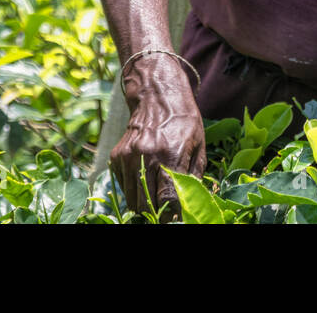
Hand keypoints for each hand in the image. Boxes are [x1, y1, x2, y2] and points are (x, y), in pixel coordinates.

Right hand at [111, 54, 206, 220]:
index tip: (176, 219)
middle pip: (147, 204)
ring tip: (156, 197)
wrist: (157, 96)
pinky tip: (145, 178)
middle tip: (165, 213)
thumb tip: (192, 202)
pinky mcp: (117, 158)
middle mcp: (147, 157)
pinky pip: (124, 186)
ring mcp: (128, 158)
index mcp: (171, 155)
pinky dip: (134, 190)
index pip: (167, 199)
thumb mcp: (198, 144)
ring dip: (144, 204)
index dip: (172, 214)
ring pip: (132, 200)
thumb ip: (195, 175)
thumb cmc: (184, 121)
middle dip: (157, 213)